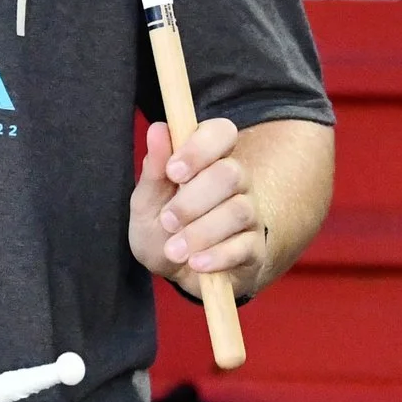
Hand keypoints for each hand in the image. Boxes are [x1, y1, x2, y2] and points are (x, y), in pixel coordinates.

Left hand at [129, 117, 267, 297]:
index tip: (173, 171)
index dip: (200, 148)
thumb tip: (158, 129)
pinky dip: (217, 256)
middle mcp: (235, 181)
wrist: (176, 272)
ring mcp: (249, 214)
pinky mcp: (254, 249)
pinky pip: (245, 247)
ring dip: (200, 232)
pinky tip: (196, 263)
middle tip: (167, 220)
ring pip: (238, 211)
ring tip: (174, 249)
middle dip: (193, 200)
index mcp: (208, 160)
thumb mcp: (147, 200)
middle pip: (230, 174)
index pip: (222, 132)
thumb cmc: (162, 228)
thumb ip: (154, 168)